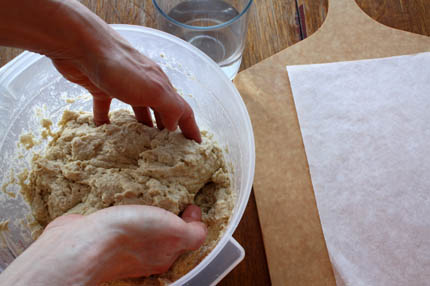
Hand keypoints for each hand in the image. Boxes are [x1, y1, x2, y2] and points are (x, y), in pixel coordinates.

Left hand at [0, 0, 200, 142]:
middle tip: (170, 150)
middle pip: (161, 111)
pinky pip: (106, 108)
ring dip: (141, 127)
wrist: (81, 46)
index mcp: (161, 86)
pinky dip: (107, 122)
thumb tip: (175, 127)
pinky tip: (104, 133)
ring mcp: (123, 86)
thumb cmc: (121, 68)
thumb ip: (169, 108)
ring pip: (137, 110)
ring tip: (142, 146)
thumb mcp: (153, 90)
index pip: (182, 110)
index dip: (191, 128)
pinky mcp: (101, 87)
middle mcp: (145, 86)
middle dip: (168, 130)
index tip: (196, 146)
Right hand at [0, 205, 206, 285]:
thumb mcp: (174, 233)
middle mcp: (146, 254)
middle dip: (170, 212)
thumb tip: (198, 220)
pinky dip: (126, 207)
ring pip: (142, 225)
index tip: (190, 201)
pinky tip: (126, 194)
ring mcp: (123, 245)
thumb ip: (193, 233)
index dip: (192, 220)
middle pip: (165, 232)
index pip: (186, 238)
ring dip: (146, 208)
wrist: (80, 243)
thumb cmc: (131, 236)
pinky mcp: (104, 233)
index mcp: (165, 255)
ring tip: (149, 188)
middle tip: (171, 191)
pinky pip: (121, 219)